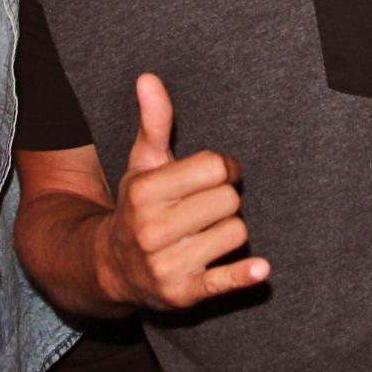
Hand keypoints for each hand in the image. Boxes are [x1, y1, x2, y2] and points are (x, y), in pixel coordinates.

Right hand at [101, 74, 268, 309]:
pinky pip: (221, 282)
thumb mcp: (142, 164)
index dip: (224, 168)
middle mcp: (153, 229)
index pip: (215, 167)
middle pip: (229, 200)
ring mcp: (167, 264)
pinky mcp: (183, 293)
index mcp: (146, 191)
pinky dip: (242, 276)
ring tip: (205, 233)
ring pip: (236, 233)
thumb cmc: (137, 206)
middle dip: (225, 200)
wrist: (111, 267)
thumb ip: (154, 122)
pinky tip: (261, 270)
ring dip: (230, 231)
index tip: (215, 176)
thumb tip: (148, 78)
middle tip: (207, 207)